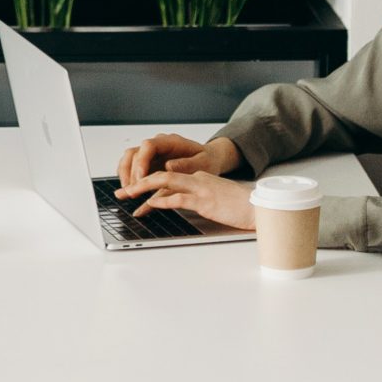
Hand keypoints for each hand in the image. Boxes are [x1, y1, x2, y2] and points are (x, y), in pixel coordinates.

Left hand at [115, 170, 255, 230]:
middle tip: (123, 191)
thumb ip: (199, 197)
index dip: (149, 182)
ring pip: (165, 182)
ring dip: (144, 188)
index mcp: (199, 177)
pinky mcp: (205, 200)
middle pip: (162, 175)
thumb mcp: (215, 198)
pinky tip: (150, 204)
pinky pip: (178, 197)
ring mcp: (200, 188)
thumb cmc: (239, 206)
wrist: (258, 207)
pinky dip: (162, 200)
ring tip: (129, 195)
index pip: (168, 176)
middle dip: (139, 182)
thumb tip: (182, 204)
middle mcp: (197, 179)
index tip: (135, 190)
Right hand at [116, 134, 240, 188]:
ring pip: (129, 159)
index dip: (142, 161)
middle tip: (132, 191)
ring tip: (127, 193)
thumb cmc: (206, 160)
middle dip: (131, 173)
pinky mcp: (149, 164)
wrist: (208, 160)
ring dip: (125, 176)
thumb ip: (187, 164)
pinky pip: (131, 168)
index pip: (148, 146)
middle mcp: (157, 145)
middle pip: (134, 153)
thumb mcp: (203, 163)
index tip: (141, 178)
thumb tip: (169, 166)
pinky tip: (128, 191)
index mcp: (170, 141)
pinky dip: (127, 179)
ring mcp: (151, 154)